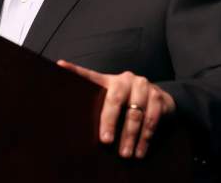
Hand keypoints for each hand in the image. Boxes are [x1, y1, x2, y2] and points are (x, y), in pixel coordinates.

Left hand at [57, 60, 175, 158]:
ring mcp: (143, 87)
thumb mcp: (112, 99)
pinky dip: (145, 138)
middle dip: (110, 122)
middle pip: (114, 100)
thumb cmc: (128, 102)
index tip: (60, 66)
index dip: (76, 70)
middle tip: (105, 141)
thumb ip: (98, 104)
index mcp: (110, 80)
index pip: (90, 75)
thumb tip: (76, 120)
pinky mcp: (158, 97)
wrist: (160, 98)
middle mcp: (126, 80)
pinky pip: (151, 119)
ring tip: (124, 153)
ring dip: (130, 136)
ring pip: (135, 113)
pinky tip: (140, 151)